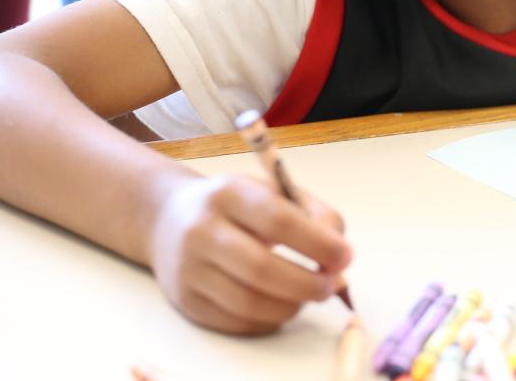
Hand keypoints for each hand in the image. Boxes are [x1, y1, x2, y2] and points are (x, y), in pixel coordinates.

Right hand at [148, 174, 351, 334]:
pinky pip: (237, 322)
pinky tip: (282, 305)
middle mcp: (201, 230)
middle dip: (307, 283)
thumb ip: (314, 215)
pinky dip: (270, 319)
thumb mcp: (273, 192)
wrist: (170, 218)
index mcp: (229, 194)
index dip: (318, 243)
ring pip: (249, 303)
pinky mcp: (186, 300)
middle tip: (332, 285)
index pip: (278, 221)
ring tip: (309, 295)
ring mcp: (189, 268)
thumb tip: (340, 259)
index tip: (345, 256)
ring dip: (292, 306)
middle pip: (261, 269)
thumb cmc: (238, 206)